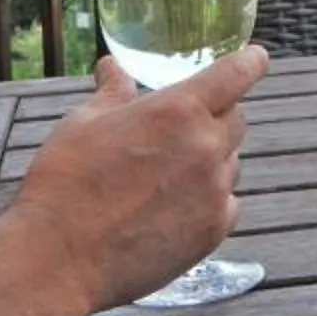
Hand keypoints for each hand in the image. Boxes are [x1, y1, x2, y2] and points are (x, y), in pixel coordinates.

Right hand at [7, 46, 267, 312]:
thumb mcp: (84, 123)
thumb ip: (112, 93)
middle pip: (236, 119)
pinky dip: (209, 200)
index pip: (236, 74)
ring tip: (162, 178)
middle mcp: (206, 147)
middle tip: (182, 129)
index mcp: (178, 110)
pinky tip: (172, 209)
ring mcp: (215, 192)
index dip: (250, 62)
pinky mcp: (213, 231)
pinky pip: (226, 203)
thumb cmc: (65, 183)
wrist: (59, 258)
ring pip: (230, 163)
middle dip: (216, 116)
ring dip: (210, 161)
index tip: (258, 57)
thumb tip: (112, 66)